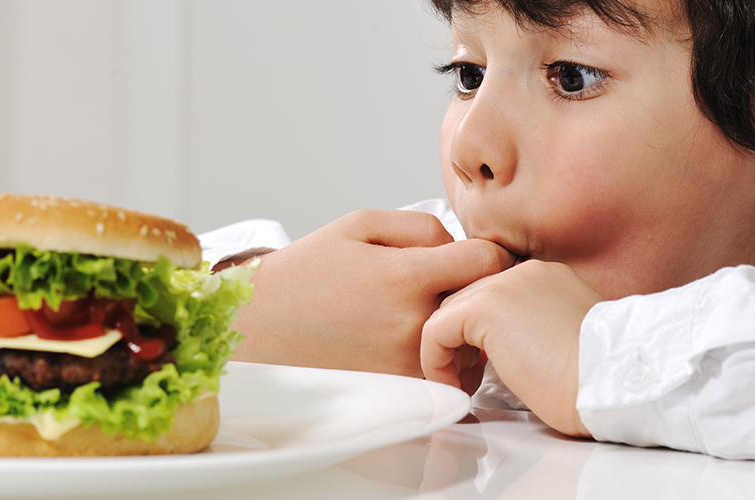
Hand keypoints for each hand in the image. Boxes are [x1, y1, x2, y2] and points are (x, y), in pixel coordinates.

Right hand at [230, 209, 513, 377]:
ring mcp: (406, 363)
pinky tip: (420, 339)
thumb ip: (420, 226)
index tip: (480, 255)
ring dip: (465, 326)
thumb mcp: (358, 224)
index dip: (494, 252)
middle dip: (480, 289)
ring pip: (472, 344)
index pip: (488, 261)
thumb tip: (461, 245)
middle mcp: (411, 324)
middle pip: (485, 304)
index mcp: (403, 276)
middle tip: (458, 283)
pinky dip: (446, 356)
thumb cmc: (307, 272)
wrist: (260, 326)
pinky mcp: (398, 389)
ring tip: (432, 312)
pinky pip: (448, 373)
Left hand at [421, 260, 600, 436]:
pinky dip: (435, 361)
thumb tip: (496, 348)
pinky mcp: (485, 308)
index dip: (476, 335)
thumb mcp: (559, 343)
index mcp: (544, 277)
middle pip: (463, 301)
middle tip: (467, 380)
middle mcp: (522, 272)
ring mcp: (503, 284)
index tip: (481, 369)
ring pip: (446, 313)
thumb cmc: (595, 381)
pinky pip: (435, 330)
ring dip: (445, 354)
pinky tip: (456, 386)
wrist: (612, 386)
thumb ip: (526, 332)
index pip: (488, 296)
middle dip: (458, 343)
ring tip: (462, 386)